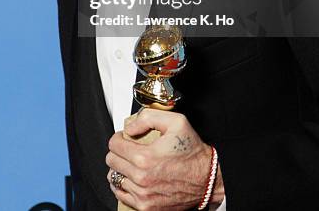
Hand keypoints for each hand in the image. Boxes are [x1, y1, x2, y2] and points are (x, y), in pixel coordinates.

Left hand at [106, 109, 223, 210]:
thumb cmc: (192, 152)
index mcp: (145, 157)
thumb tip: (130, 126)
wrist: (207, 179)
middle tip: (129, 148)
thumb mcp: (176, 122)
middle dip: (118, 151)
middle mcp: (141, 178)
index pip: (113, 145)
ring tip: (132, 162)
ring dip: (120, 168)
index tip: (125, 137)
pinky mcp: (146, 207)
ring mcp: (142, 195)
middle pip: (111, 161)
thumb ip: (148, 117)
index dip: (119, 137)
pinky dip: (123, 184)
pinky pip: (121, 194)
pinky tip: (133, 177)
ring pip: (114, 178)